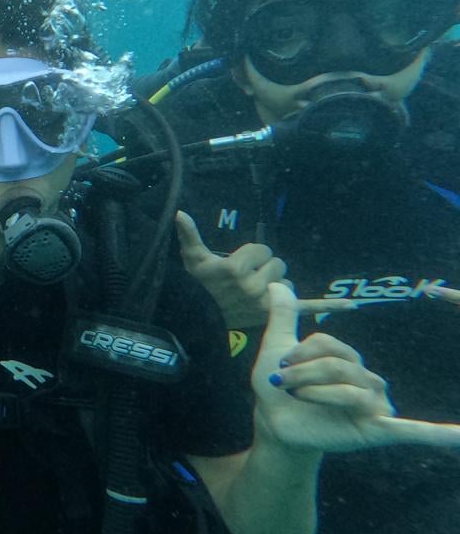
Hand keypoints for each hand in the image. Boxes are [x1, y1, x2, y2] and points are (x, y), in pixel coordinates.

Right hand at [175, 211, 353, 326]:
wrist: (204, 320)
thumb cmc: (200, 286)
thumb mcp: (192, 259)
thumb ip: (188, 234)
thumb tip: (179, 212)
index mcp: (236, 270)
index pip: (260, 249)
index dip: (248, 255)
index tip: (233, 268)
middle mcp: (254, 286)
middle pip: (276, 263)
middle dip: (262, 268)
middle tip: (244, 283)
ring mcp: (269, 301)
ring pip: (286, 281)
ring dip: (274, 284)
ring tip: (254, 295)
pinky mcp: (280, 313)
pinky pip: (310, 307)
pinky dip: (331, 306)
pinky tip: (353, 305)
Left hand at [252, 282, 459, 453]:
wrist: (275, 425)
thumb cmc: (280, 388)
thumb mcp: (278, 347)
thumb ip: (283, 315)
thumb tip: (277, 282)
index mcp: (349, 359)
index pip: (328, 344)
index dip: (299, 353)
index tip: (279, 367)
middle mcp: (368, 380)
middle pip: (337, 366)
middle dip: (302, 374)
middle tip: (282, 385)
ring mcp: (374, 405)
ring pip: (347, 391)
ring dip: (314, 393)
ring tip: (297, 398)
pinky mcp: (375, 430)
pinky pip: (409, 430)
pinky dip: (437, 433)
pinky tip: (459, 436)